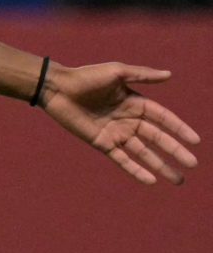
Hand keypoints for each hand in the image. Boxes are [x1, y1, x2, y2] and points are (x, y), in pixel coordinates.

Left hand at [41, 62, 199, 184]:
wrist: (57, 88)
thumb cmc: (85, 76)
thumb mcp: (116, 72)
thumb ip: (142, 76)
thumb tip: (169, 75)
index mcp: (135, 103)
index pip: (163, 118)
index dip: (179, 129)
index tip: (195, 141)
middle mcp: (128, 120)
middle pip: (157, 138)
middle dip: (175, 151)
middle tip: (193, 164)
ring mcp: (116, 133)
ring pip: (143, 152)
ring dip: (160, 166)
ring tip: (178, 180)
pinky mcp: (101, 143)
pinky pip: (122, 159)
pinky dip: (135, 170)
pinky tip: (151, 181)